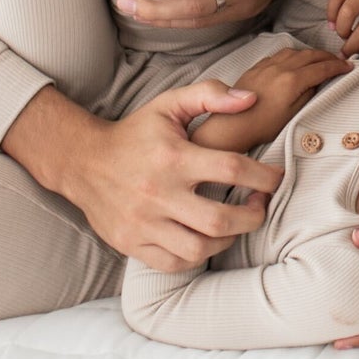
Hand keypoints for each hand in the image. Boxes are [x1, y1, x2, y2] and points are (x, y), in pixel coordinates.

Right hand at [12, 79, 285, 271]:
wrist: (83, 161)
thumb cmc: (135, 133)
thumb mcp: (169, 105)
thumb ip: (210, 95)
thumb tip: (251, 98)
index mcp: (173, 157)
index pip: (231, 169)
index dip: (263, 176)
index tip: (276, 177)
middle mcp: (159, 193)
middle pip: (220, 219)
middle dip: (252, 216)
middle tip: (261, 205)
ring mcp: (144, 223)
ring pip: (199, 247)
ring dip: (227, 239)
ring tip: (236, 223)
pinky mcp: (131, 243)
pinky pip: (174, 263)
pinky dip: (198, 256)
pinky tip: (207, 239)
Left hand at [190, 46, 351, 151]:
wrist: (231, 125)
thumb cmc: (262, 126)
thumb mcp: (292, 115)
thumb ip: (308, 94)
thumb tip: (318, 82)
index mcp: (292, 80)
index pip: (322, 68)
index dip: (338, 67)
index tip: (349, 66)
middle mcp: (280, 67)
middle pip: (310, 55)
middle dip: (327, 56)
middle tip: (339, 60)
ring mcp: (267, 65)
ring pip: (295, 51)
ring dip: (311, 52)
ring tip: (320, 58)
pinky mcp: (257, 67)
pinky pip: (280, 54)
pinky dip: (294, 54)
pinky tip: (295, 59)